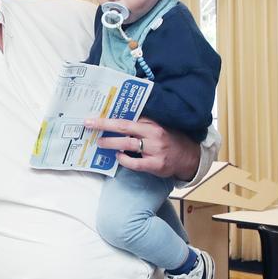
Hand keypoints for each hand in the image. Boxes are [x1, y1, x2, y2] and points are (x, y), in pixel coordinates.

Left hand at [84, 116, 198, 179]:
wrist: (188, 157)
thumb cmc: (169, 139)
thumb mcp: (157, 127)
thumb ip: (142, 123)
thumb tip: (117, 118)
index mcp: (152, 122)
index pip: (128, 116)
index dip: (110, 115)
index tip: (96, 114)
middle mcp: (153, 134)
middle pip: (125, 126)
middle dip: (104, 124)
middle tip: (89, 123)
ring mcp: (155, 149)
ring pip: (128, 143)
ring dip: (110, 142)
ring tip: (99, 142)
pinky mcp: (156, 164)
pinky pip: (135, 163)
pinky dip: (124, 160)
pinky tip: (118, 157)